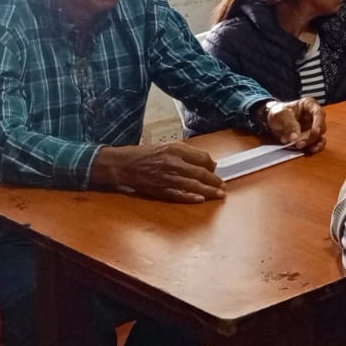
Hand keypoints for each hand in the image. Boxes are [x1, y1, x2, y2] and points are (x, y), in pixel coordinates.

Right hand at [91, 142, 222, 201]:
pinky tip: (201, 199)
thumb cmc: (144, 154)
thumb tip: (204, 162)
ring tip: (219, 194)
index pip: (201, 157)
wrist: (123, 164)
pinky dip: (191, 198)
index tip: (216, 169)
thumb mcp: (165, 146)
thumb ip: (185, 153)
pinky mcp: (160, 190)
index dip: (211, 165)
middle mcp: (172, 163)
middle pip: (200, 173)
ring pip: (193, 185)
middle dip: (214, 180)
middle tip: (222, 185)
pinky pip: (179, 195)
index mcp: (174, 149)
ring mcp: (166, 178)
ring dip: (208, 191)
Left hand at [265, 97, 325, 152]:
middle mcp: (314, 116)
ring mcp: (313, 128)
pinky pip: (317, 143)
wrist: (273, 121)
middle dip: (310, 136)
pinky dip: (314, 147)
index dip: (318, 122)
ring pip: (318, 136)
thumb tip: (295, 137)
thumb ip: (288, 124)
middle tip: (298, 142)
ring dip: (310, 142)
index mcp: (309, 105)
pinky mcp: (310, 138)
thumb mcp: (280, 114)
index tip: (314, 132)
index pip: (318, 112)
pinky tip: (310, 149)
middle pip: (319, 127)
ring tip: (299, 145)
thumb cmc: (278, 113)